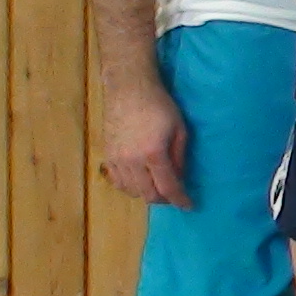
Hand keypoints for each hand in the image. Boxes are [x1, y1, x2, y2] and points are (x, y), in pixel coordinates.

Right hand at [99, 76, 190, 208]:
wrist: (129, 89)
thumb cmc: (160, 105)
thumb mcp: (180, 130)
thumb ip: (179, 158)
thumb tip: (179, 179)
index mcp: (154, 153)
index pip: (168, 188)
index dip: (180, 200)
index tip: (188, 206)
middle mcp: (132, 161)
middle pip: (148, 195)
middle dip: (164, 199)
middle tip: (174, 195)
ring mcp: (116, 160)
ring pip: (132, 191)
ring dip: (147, 193)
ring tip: (158, 185)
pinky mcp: (107, 156)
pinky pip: (117, 182)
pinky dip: (130, 187)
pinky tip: (140, 180)